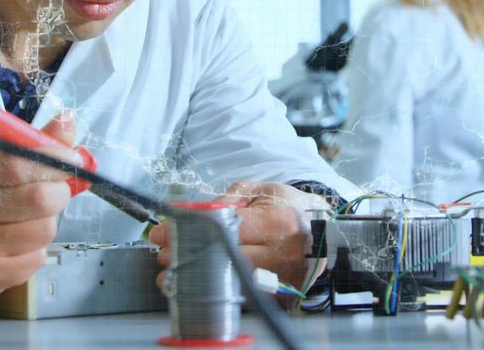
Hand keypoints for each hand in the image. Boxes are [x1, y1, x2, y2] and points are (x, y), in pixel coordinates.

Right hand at [0, 112, 78, 304]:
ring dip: (47, 222)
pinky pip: (36, 259)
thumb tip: (67, 120)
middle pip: (39, 200)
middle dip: (60, 192)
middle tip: (56, 191)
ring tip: (29, 220)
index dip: (55, 160)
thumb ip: (28, 148)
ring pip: (44, 231)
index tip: (71, 160)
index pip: (18, 164)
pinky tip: (16, 244)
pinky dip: (35, 249)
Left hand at [148, 181, 328, 289]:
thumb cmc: (287, 206)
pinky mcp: (281, 294)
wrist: (323, 229)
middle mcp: (281, 253)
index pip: (222, 229)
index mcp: (276, 222)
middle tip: (163, 254)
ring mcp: (282, 278)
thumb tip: (196, 214)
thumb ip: (227, 199)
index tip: (161, 234)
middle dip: (187, 257)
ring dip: (197, 279)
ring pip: (230, 282)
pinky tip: (199, 284)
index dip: (187, 232)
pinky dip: (218, 289)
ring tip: (173, 273)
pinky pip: (242, 293)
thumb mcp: (260, 189)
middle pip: (223, 260)